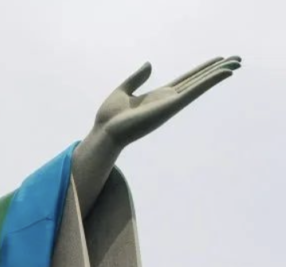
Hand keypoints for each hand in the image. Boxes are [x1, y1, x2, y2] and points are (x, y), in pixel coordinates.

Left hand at [94, 56, 241, 148]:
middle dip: (217, 70)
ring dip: (219, 74)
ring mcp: (171, 104)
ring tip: (238, 63)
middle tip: (237, 59)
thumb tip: (149, 64)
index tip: (218, 61)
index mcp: (158, 96)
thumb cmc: (109, 118)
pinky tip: (224, 73)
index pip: (186, 80)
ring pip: (200, 85)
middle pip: (198, 81)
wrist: (104, 132)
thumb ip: (136, 78)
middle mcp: (168, 100)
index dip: (202, 70)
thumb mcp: (122, 91)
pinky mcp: (170, 107)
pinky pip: (194, 91)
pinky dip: (209, 82)